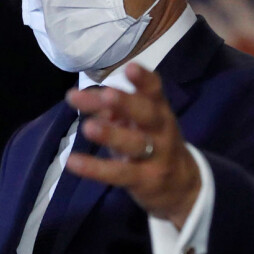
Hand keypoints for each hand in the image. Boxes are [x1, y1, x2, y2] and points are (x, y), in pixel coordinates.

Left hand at [65, 62, 200, 228]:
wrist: (181, 185)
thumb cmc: (152, 143)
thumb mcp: (136, 122)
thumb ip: (109, 108)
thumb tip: (78, 96)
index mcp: (159, 109)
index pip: (155, 90)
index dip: (144, 79)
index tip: (130, 67)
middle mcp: (161, 130)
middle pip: (147, 114)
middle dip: (127, 103)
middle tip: (107, 94)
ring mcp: (155, 156)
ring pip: (135, 144)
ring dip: (111, 134)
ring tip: (88, 127)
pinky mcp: (144, 180)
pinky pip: (118, 173)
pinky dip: (94, 168)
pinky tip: (72, 162)